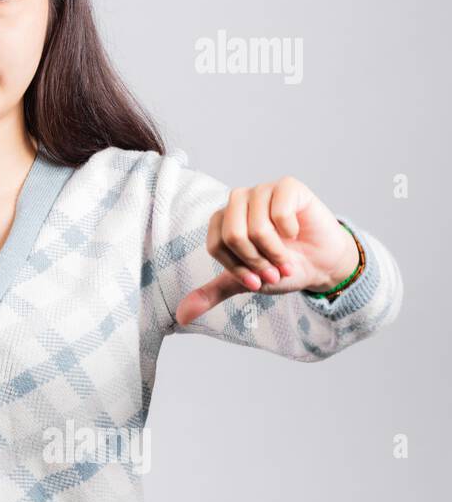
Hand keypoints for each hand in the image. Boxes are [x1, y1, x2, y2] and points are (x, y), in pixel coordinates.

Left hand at [175, 176, 359, 326]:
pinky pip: (280, 212)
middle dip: (256, 261)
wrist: (321, 265)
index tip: (256, 279)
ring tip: (286, 259)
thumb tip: (181, 315)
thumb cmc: (280, 267)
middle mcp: (237, 200)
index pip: (216, 246)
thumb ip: (211, 293)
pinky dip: (291, 231)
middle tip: (273, 270)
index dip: (237, 267)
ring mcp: (262, 190)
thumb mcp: (242, 282)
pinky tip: (297, 232)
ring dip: (275, 253)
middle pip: (233, 235)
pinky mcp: (287, 186)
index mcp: (221, 219)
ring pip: (257, 228)